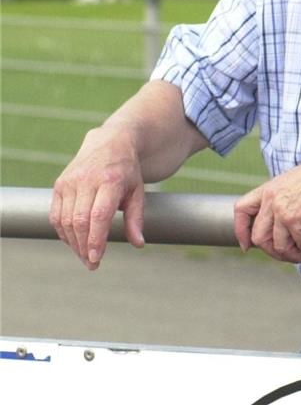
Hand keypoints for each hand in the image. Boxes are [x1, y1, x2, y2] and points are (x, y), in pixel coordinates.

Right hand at [50, 128, 146, 269]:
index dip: (95, 240)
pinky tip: (73, 241)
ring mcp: (70, 181)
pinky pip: (56, 214)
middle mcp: (87, 180)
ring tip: (84, 256)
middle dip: (83, 247)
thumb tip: (139, 244)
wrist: (111, 142)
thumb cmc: (127, 171)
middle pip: (80, 221)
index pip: (99, 216)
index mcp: (111, 180)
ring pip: (65, 220)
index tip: (96, 259)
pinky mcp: (60, 184)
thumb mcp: (138, 191)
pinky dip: (63, 232)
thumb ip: (136, 218)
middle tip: (92, 264)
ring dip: (73, 243)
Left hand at [233, 157, 300, 264]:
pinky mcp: (298, 221)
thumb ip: (283, 195)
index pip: (241, 210)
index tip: (248, 245)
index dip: (241, 230)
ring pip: (279, 246)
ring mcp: (282, 212)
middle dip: (272, 252)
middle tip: (288, 256)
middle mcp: (271, 201)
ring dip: (294, 257)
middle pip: (259, 237)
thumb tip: (286, 212)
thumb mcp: (294, 180)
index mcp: (268, 189)